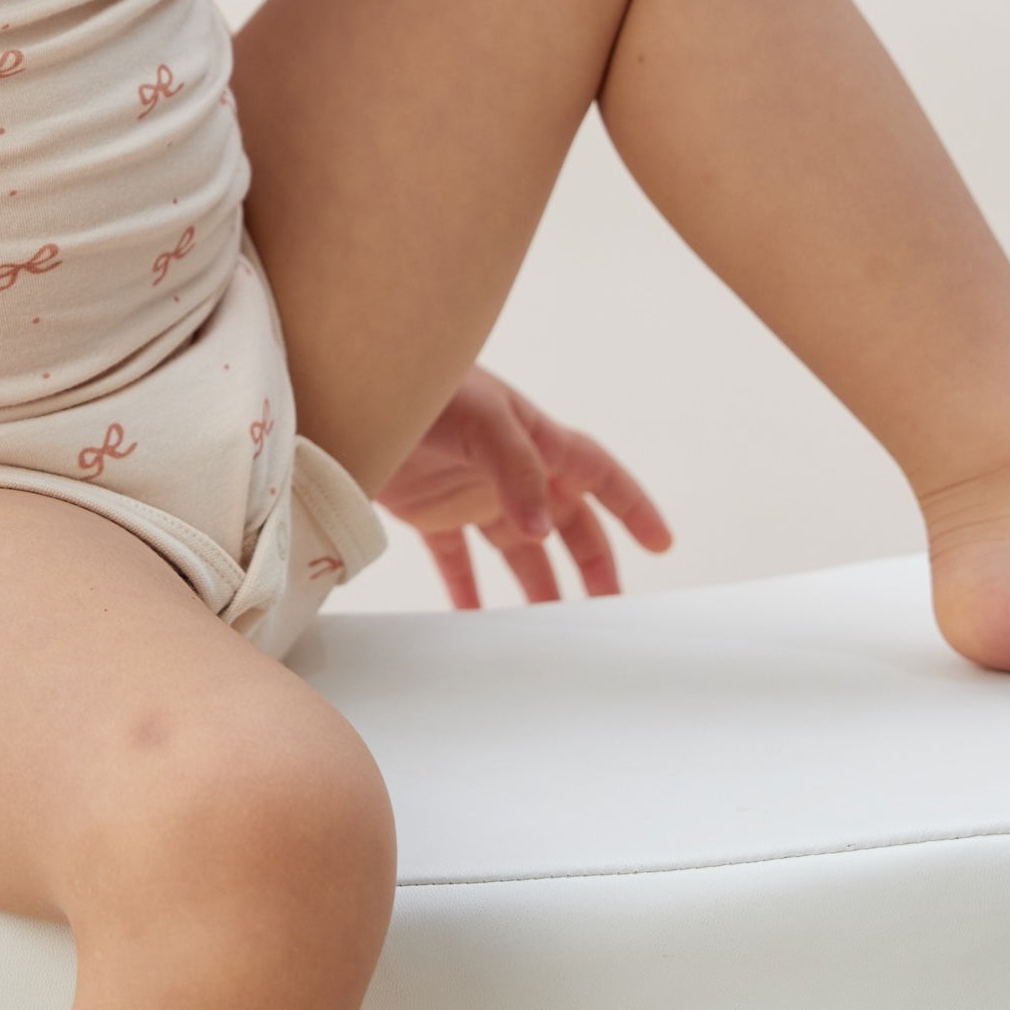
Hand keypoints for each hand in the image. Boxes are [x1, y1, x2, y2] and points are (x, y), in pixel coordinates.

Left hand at [376, 367, 674, 609]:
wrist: (348, 385)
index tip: (661, 543)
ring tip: (552, 626)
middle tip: (609, 606)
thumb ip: (515, 469)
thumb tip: (543, 530)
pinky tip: (474, 618)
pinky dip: (467, 589)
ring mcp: (471, 489)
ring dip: (537, 583)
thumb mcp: (478, 418)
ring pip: (518, 547)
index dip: (632, 506)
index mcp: (534, 438)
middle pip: (567, 520)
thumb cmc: (420, 384)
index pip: (597, 474)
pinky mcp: (430, 509)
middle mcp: (510, 467)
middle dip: (592, 561)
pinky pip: (458, 557)